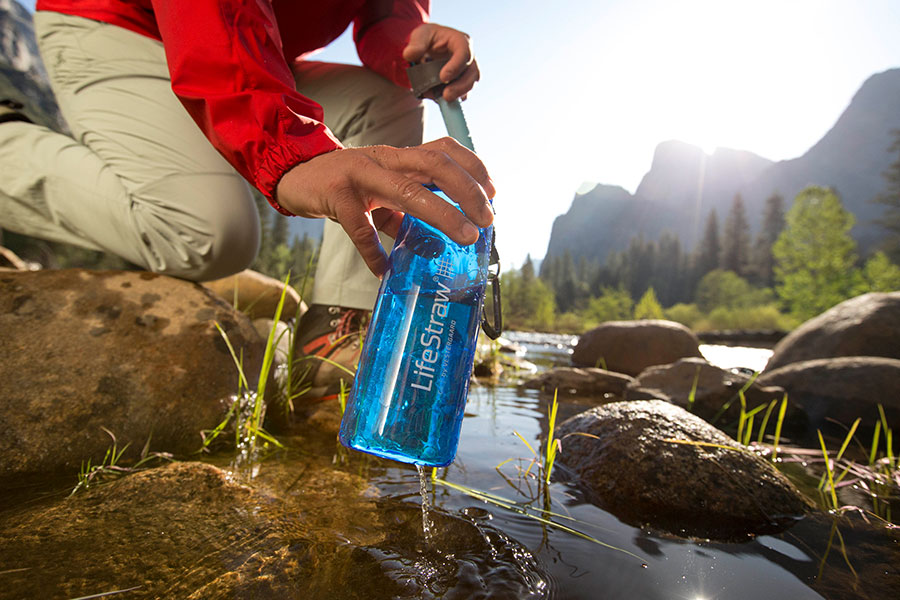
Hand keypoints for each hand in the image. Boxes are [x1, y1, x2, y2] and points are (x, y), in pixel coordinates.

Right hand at [275, 137, 494, 275]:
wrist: (295, 174)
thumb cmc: (345, 184)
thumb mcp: (380, 191)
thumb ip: (406, 212)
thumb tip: (436, 243)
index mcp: (399, 157)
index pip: (444, 149)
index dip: (473, 166)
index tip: (493, 192)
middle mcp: (385, 159)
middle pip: (435, 163)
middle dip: (468, 189)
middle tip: (486, 219)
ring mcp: (360, 174)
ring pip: (407, 190)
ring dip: (441, 214)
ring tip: (463, 236)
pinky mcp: (336, 195)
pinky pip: (360, 227)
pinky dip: (374, 251)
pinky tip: (384, 268)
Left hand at [403, 23, 479, 101]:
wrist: (428, 48)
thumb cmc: (427, 38)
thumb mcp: (420, 35)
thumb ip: (416, 44)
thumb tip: (409, 55)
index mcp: (460, 41)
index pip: (464, 52)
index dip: (456, 66)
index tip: (443, 78)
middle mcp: (468, 56)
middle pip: (472, 72)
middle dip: (461, 86)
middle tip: (446, 96)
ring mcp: (467, 71)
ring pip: (470, 84)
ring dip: (458, 94)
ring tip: (443, 100)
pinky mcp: (462, 83)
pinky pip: (463, 94)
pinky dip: (453, 99)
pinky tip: (440, 100)